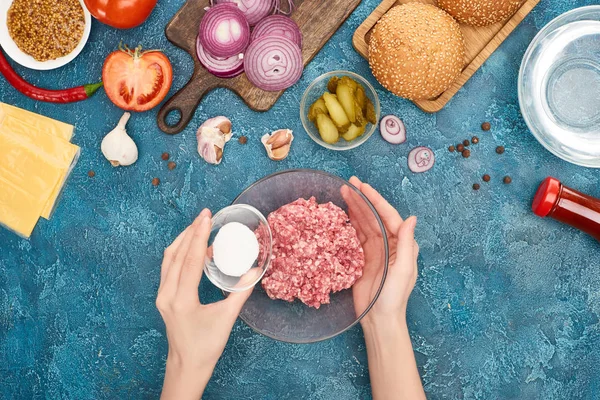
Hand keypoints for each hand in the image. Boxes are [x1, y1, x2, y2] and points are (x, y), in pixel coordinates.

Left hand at [156, 209, 251, 399]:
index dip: (199, 236)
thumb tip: (255, 270)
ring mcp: (162, 295)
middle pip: (176, 254)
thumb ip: (240, 293)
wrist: (186, 366)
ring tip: (200, 226)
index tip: (207, 218)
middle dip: (191, 232)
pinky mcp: (164, 296)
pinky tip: (195, 249)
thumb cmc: (206, 346)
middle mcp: (167, 294)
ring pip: (169, 258)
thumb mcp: (226, 319)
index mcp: (181, 299)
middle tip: (205, 215)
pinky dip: (181, 253)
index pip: (189, 260)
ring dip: (184, 240)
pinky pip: (169, 267)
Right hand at [342, 177, 418, 328]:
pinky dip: (350, 223)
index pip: (388, 216)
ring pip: (364, 223)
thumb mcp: (404, 270)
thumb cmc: (394, 297)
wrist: (380, 319)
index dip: (375, 200)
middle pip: (374, 216)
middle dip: (362, 199)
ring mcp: (377, 250)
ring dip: (355, 208)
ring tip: (342, 193)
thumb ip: (408, 244)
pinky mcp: (364, 258)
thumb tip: (412, 218)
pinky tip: (342, 213)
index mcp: (403, 244)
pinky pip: (357, 236)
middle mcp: (391, 244)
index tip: (362, 186)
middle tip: (348, 184)